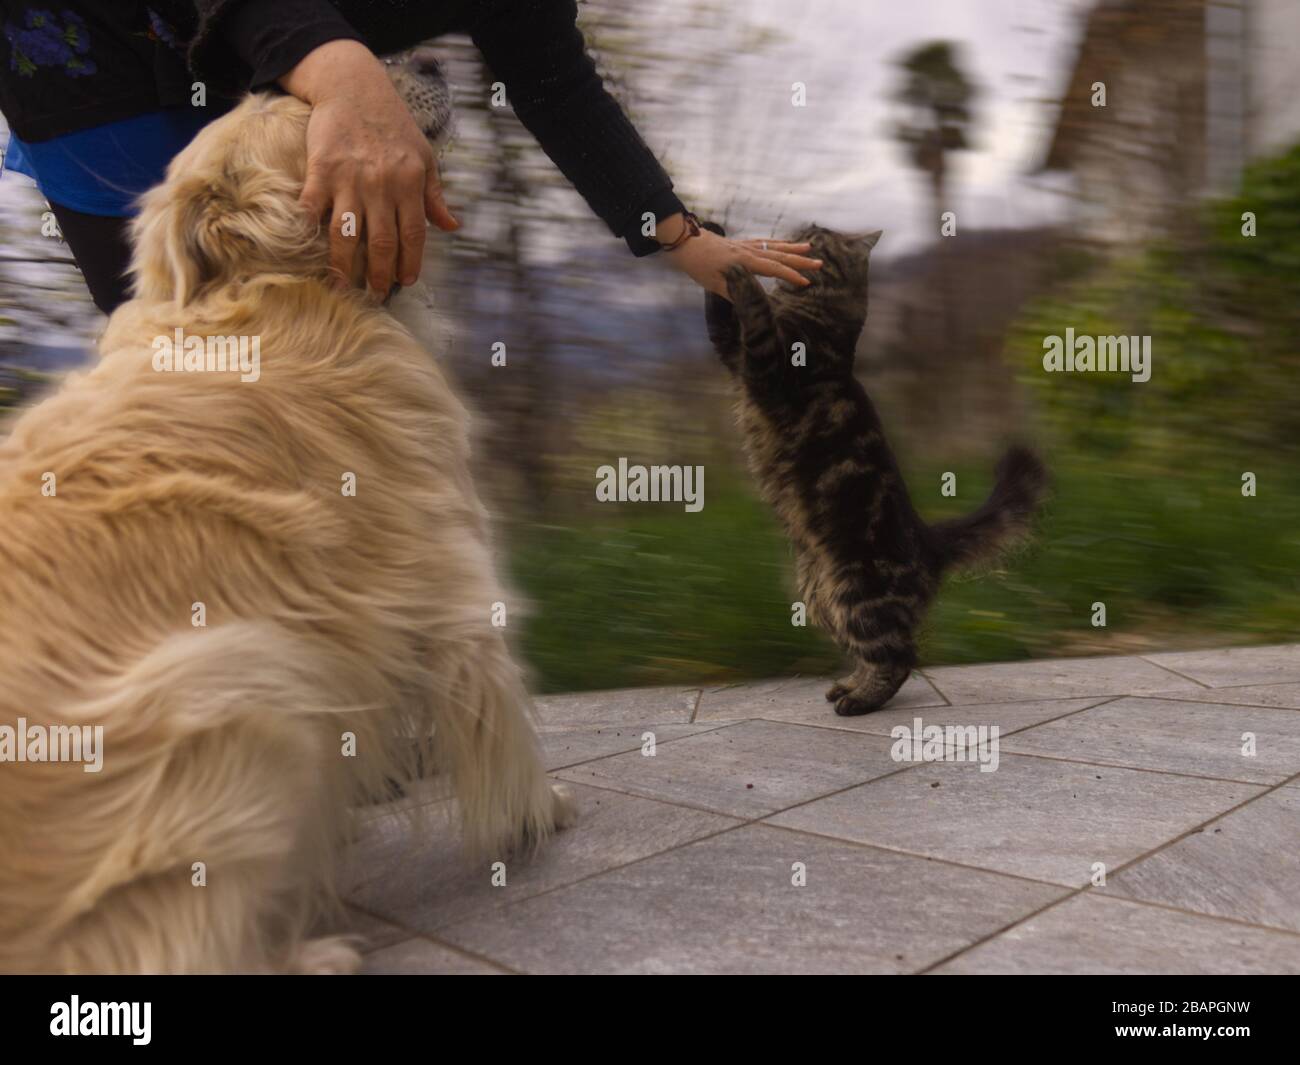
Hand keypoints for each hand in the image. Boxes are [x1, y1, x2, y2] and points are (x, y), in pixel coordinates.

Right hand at [280, 40, 459, 299]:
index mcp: (410, 183)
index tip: (406, 282)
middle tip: (376, 294)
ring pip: (347, 235)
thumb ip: (435, 195)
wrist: (353, 87)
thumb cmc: (392, 124)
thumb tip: (451, 226)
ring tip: (345, 286)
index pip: (413, 235)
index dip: (410, 263)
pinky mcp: (321, 170)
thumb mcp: (424, 157)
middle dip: (380, 275)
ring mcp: (349, 179)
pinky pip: (313, 209)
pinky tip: (311, 252)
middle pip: (381, 243)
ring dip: (345, 266)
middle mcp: (382, 184)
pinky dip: (310, 232)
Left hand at [657, 214, 820, 296]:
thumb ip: (735, 292)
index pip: (773, 269)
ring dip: (793, 248)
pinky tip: (783, 244)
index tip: (806, 282)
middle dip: (801, 261)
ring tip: (809, 248)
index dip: (791, 276)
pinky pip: (764, 242)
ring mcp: (745, 245)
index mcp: (744, 262)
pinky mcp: (739, 243)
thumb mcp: (714, 284)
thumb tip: (754, 302)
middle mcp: (748, 252)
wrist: (685, 241)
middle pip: (780, 255)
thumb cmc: (698, 265)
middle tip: (820, 264)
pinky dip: (777, 243)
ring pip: (774, 246)